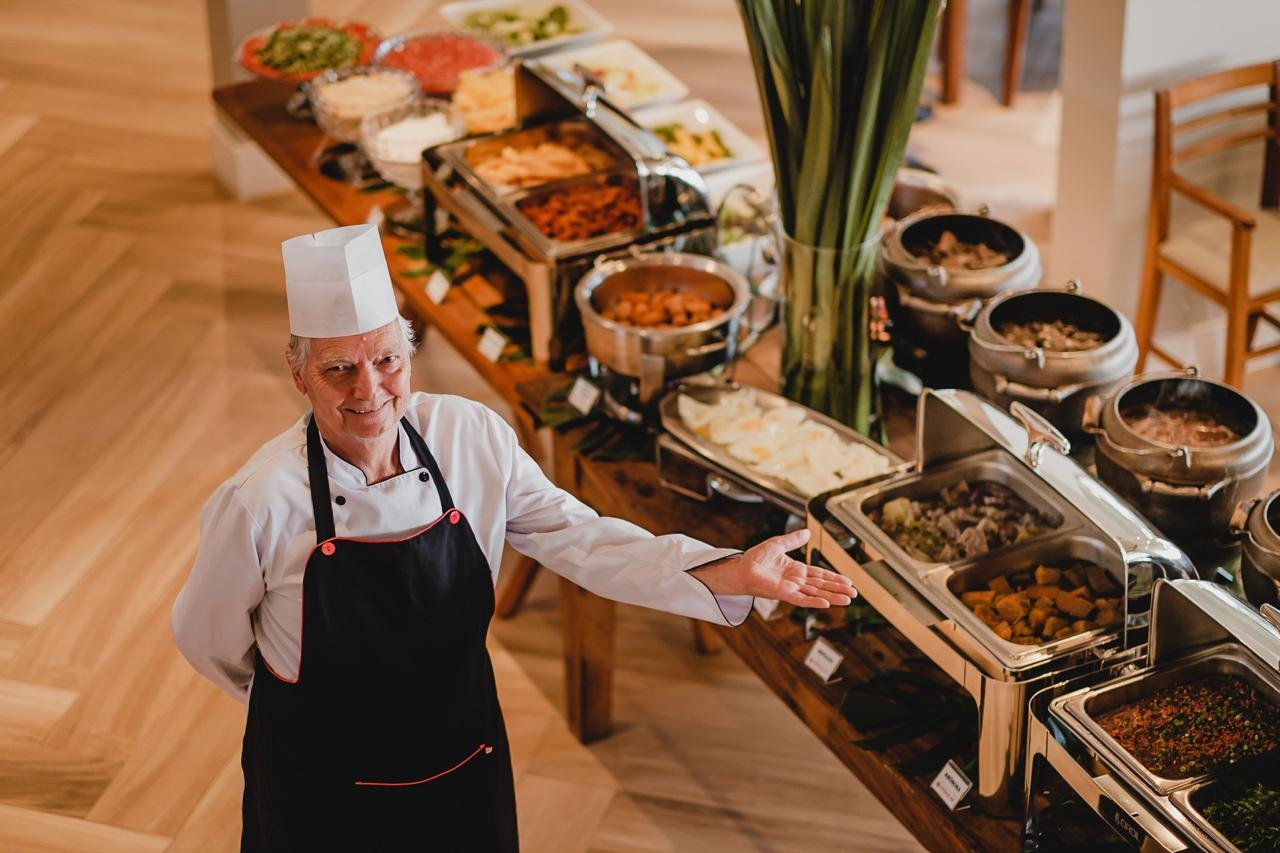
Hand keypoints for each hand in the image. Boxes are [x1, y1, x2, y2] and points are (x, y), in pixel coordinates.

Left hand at [689, 528, 856, 608]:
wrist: (740, 568)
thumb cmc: (755, 558)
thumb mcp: (778, 544)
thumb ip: (793, 540)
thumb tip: (807, 531)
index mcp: (796, 570)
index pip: (819, 575)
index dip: (834, 578)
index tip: (848, 582)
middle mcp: (796, 581)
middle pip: (822, 586)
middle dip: (838, 589)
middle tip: (854, 594)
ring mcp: (791, 589)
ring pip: (816, 594)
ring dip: (832, 597)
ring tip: (847, 600)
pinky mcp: (783, 594)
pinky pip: (801, 599)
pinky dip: (814, 602)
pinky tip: (826, 604)